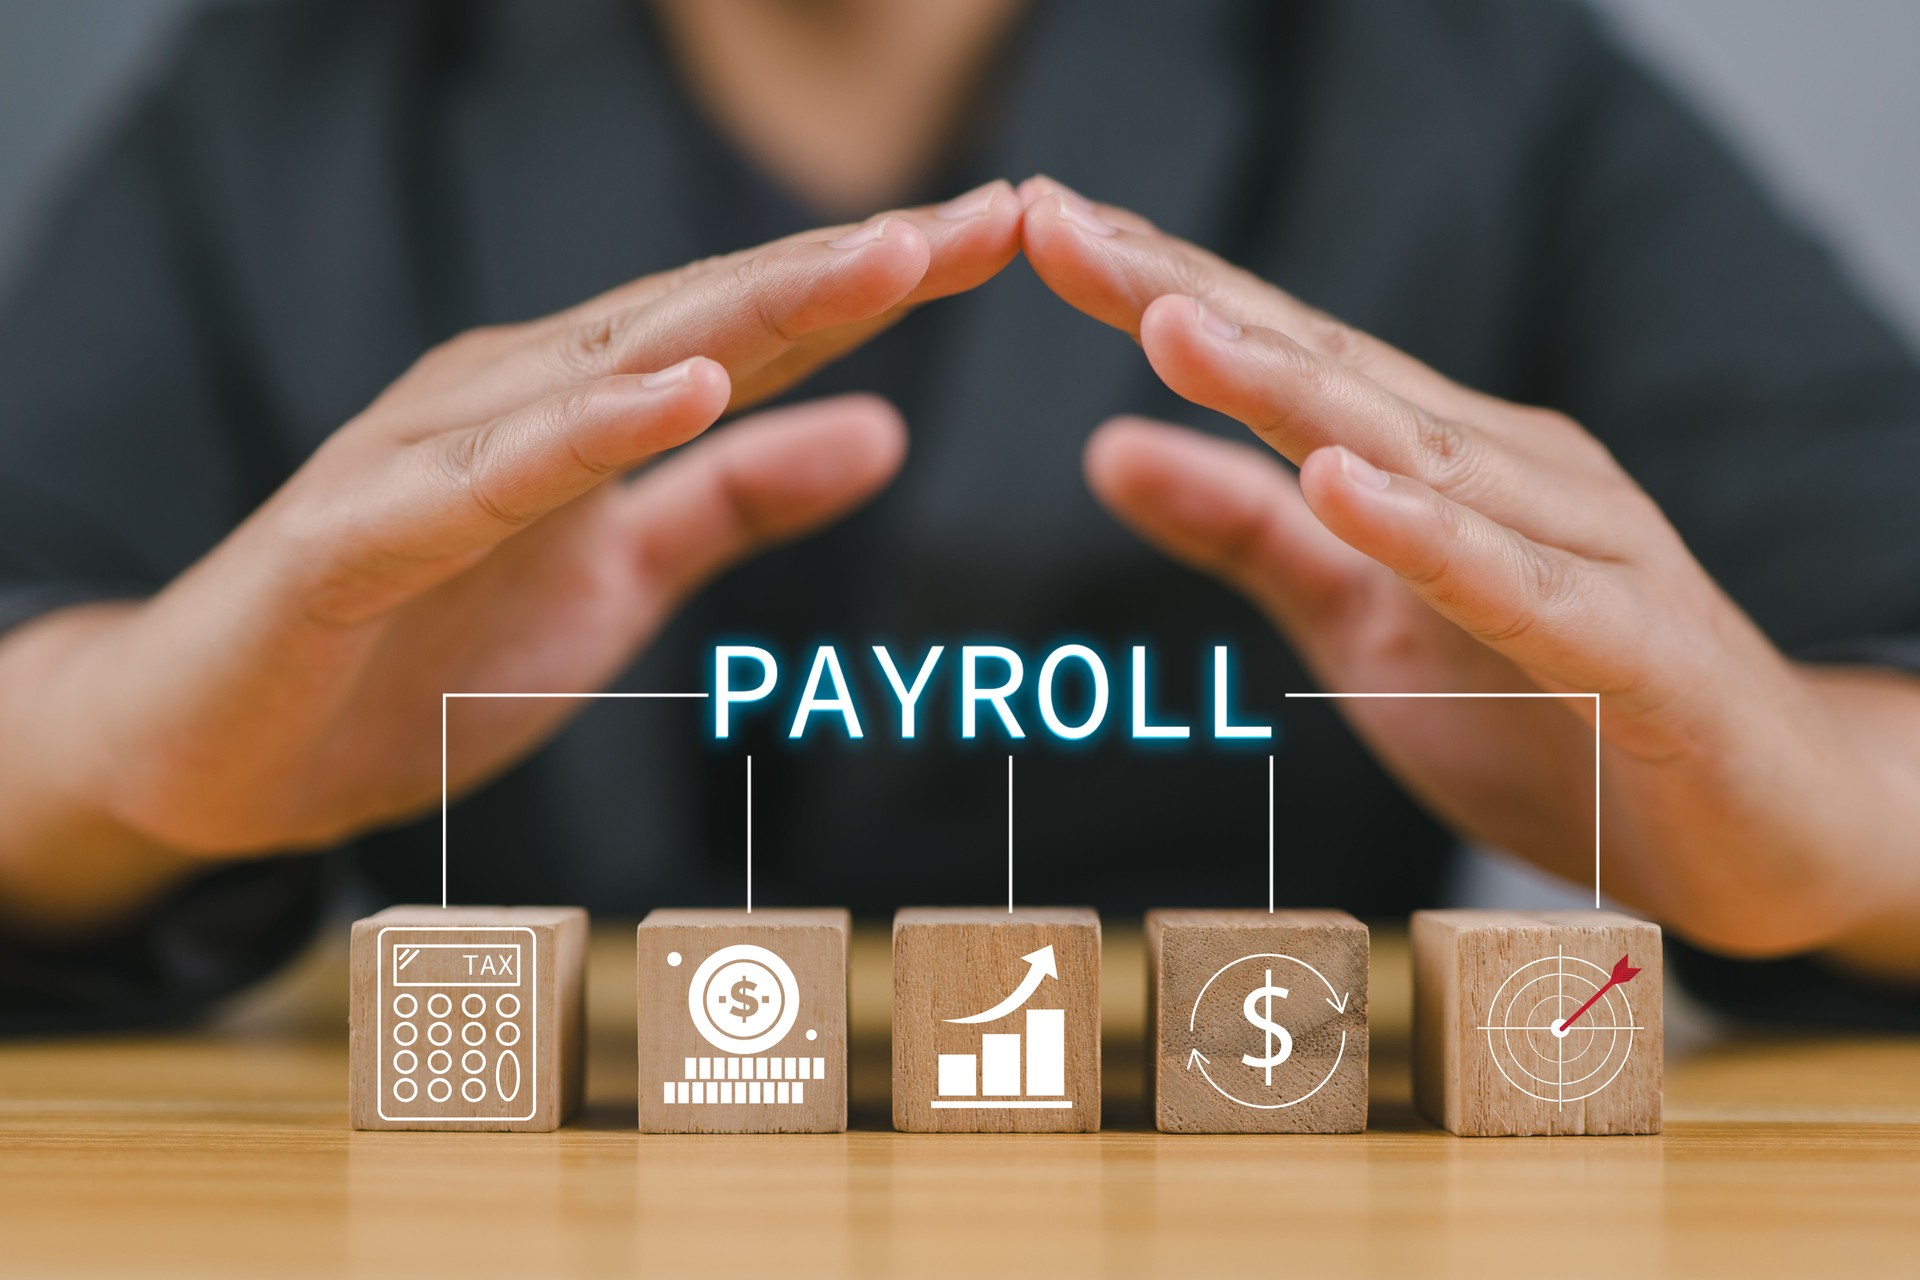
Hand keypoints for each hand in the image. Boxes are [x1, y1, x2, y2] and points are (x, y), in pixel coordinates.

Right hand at [0, 182, 1020, 922]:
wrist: (220, 749)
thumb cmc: (419, 652)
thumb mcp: (623, 578)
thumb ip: (738, 502)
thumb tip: (884, 431)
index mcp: (585, 403)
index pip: (757, 326)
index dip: (882, 283)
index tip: (1004, 235)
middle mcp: (515, 394)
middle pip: (709, 315)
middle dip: (854, 264)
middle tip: (989, 215)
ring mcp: (432, 452)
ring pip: (611, 365)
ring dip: (752, 309)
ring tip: (881, 259)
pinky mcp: (357, 533)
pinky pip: (488, 479)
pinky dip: (583, 432)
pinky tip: (679, 391)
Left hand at [1021, 177, 1915, 956]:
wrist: (1769, 828)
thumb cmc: (1560, 718)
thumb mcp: (1359, 628)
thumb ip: (1249, 537)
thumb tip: (1105, 445)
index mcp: (1440, 458)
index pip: (1283, 353)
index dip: (1158, 287)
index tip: (1041, 225)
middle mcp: (1513, 472)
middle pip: (1330, 369)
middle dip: (1187, 296)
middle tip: (1058, 226)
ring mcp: (1587, 551)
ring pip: (1420, 456)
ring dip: (1294, 388)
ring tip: (1173, 326)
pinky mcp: (1640, 653)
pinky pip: (1523, 590)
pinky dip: (1434, 538)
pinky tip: (1350, 486)